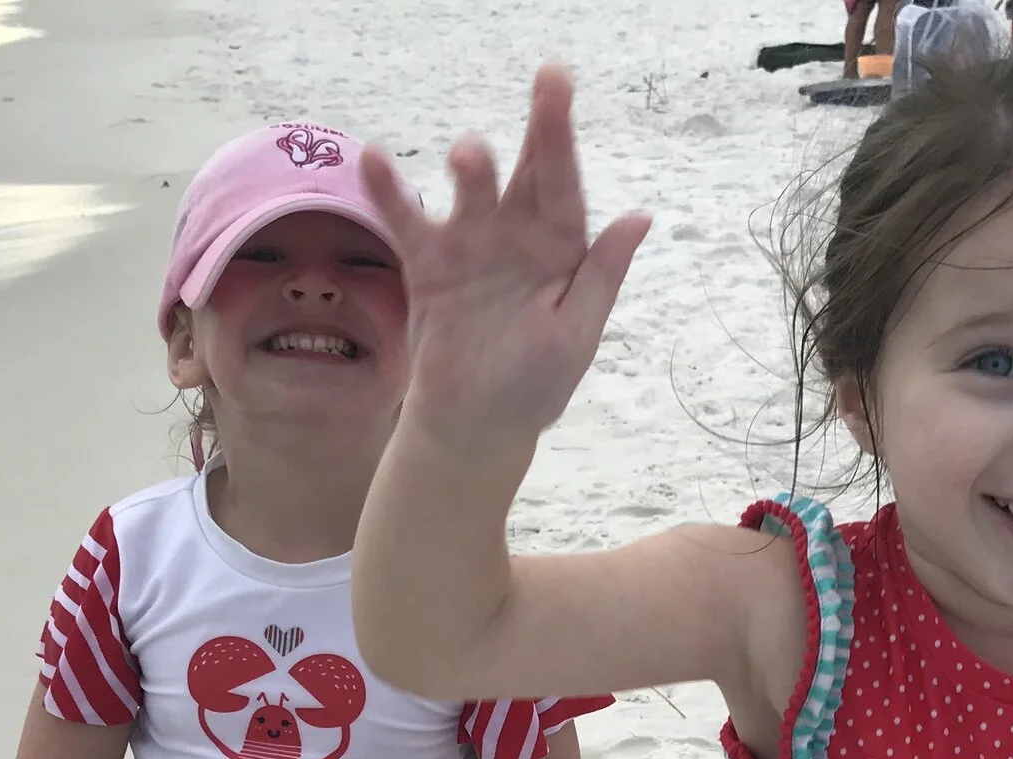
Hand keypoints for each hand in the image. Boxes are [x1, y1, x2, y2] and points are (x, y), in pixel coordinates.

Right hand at [358, 67, 651, 448]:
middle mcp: (517, 236)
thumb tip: (639, 216)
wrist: (476, 426)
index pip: (565, 186)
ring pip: (472, 194)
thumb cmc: (534, 385)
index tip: (562, 90)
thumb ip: (600, 275)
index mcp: (561, 249)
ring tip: (469, 156)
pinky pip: (409, 223)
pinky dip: (392, 193)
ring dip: (472, 171)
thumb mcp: (576, 333)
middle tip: (548, 78)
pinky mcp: (429, 267)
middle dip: (539, 128)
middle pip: (527, 172)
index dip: (564, 139)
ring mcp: (471, 246)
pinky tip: (374, 159)